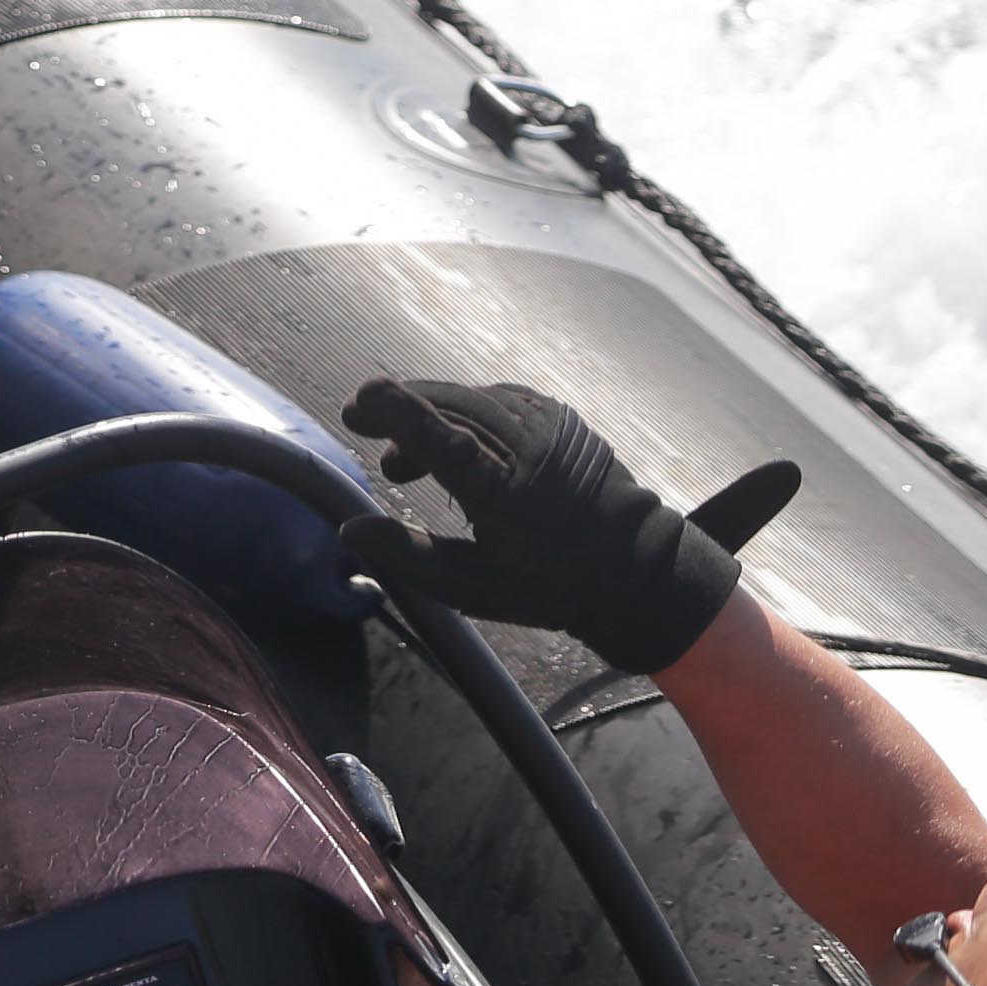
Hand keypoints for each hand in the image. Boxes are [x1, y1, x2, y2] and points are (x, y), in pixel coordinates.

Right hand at [340, 374, 798, 675]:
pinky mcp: (558, 415)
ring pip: (467, 397)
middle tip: (360, 419)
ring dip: (428, 414)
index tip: (358, 404)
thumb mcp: (473, 588)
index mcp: (505, 493)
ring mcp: (548, 425)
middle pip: (446, 405)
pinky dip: (462, 412)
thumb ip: (408, 556)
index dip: (397, 414)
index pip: (443, 439)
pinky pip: (495, 398)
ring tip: (405, 462)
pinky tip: (454, 445)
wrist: (635, 570)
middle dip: (397, 407)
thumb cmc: (547, 585)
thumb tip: (351, 528)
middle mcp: (529, 449)